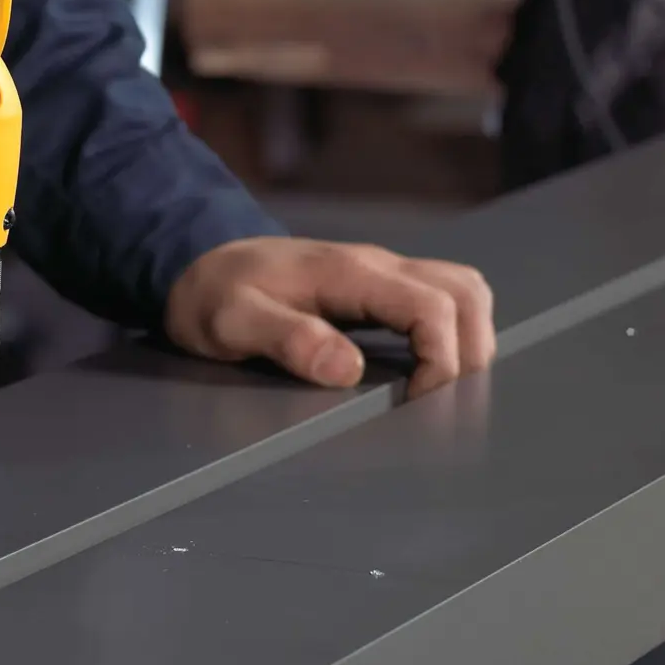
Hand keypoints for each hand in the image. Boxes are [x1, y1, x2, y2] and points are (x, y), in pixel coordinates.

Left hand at [165, 237, 495, 401]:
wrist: (195, 260)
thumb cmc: (213, 293)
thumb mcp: (233, 321)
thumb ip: (288, 339)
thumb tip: (348, 370)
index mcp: (349, 273)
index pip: (434, 306)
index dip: (442, 360)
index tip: (415, 403)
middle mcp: (375, 265)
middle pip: (465, 292)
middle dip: (468, 352)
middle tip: (434, 401)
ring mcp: (379, 273)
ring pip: (460, 290)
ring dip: (467, 339)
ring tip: (436, 388)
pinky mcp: (376, 287)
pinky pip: (437, 298)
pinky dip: (450, 333)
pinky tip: (424, 369)